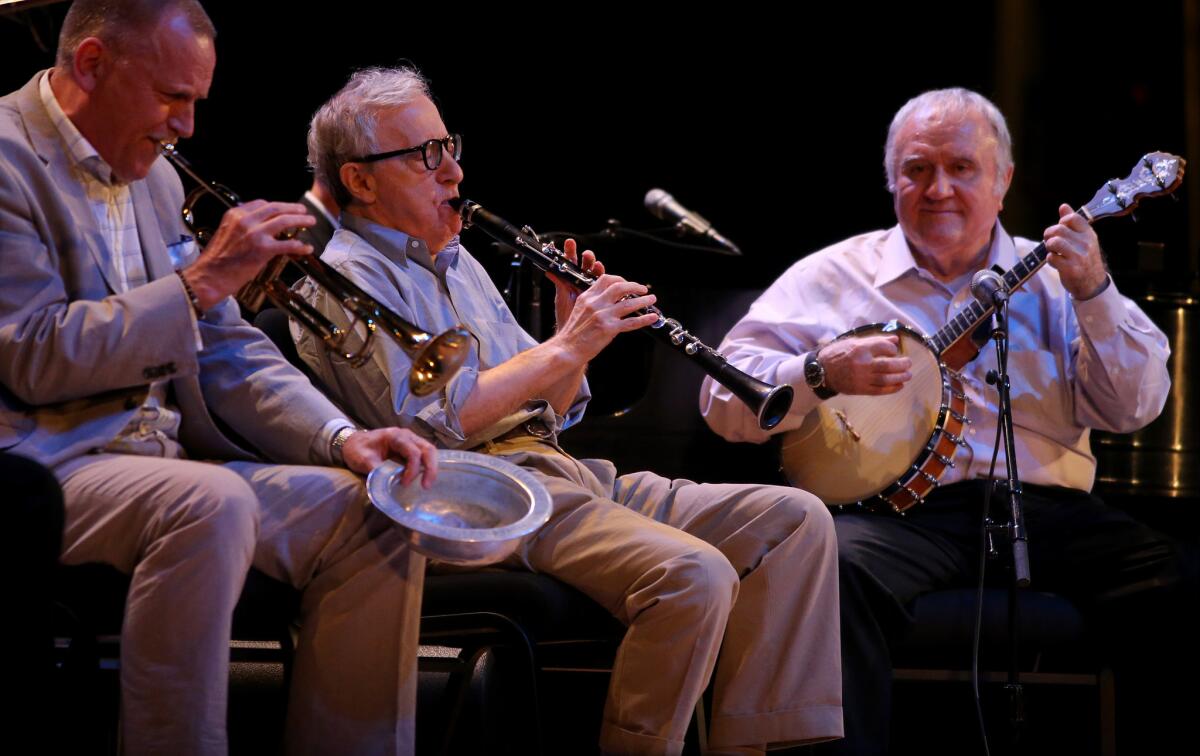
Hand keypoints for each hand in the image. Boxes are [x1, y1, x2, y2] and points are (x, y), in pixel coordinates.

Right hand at [181, 200, 315, 309]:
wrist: (208, 276)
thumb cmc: (216, 261)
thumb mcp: (226, 233)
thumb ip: (242, 227)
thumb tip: (261, 228)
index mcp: (235, 214)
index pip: (261, 204)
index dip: (277, 206)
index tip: (285, 209)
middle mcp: (245, 220)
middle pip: (276, 208)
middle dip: (293, 208)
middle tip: (303, 212)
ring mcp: (255, 234)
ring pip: (284, 221)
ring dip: (300, 220)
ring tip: (309, 222)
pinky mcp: (262, 249)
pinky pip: (287, 244)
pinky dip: (300, 246)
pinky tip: (306, 248)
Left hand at [341, 428, 438, 488]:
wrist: (351, 442)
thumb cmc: (357, 449)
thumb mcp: (363, 459)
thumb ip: (376, 470)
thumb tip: (388, 484)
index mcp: (395, 436)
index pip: (412, 451)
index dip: (412, 469)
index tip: (405, 484)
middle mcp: (407, 436)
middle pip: (428, 449)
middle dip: (430, 468)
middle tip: (426, 486)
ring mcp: (410, 440)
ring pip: (429, 451)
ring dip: (431, 468)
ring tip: (426, 484)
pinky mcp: (410, 448)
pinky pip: (424, 455)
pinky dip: (426, 467)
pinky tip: (422, 478)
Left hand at [551, 238, 604, 325]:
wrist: (575, 334)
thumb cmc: (566, 316)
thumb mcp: (561, 298)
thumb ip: (559, 284)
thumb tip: (549, 271)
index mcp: (571, 280)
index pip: (571, 263)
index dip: (571, 252)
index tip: (570, 242)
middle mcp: (582, 281)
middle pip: (586, 265)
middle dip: (588, 257)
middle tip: (587, 254)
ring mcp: (593, 288)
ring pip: (597, 273)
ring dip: (597, 267)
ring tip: (597, 265)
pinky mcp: (602, 296)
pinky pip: (607, 286)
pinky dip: (608, 281)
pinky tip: (607, 278)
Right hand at [551, 273, 658, 363]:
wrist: (567, 349)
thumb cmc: (573, 333)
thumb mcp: (579, 310)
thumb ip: (594, 302)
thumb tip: (611, 298)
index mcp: (587, 297)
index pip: (606, 279)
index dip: (621, 279)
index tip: (628, 284)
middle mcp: (595, 304)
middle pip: (620, 287)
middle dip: (635, 286)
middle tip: (643, 290)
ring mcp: (603, 316)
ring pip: (629, 303)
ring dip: (643, 301)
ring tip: (652, 300)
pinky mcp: (609, 329)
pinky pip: (631, 322)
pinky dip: (644, 319)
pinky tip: (652, 317)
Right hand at [819, 335, 912, 394]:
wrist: (821, 371)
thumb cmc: (838, 354)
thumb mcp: (853, 342)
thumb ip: (874, 341)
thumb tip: (895, 340)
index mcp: (859, 349)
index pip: (884, 347)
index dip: (892, 348)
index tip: (894, 350)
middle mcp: (862, 364)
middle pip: (888, 365)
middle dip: (902, 364)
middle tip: (908, 363)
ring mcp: (861, 378)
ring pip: (886, 378)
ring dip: (900, 377)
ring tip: (908, 375)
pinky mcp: (860, 389)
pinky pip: (880, 390)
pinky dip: (892, 388)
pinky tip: (900, 385)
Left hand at [1043, 204, 1107, 298]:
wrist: (1092, 283)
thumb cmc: (1084, 258)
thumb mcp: (1083, 239)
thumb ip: (1072, 222)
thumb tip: (1063, 206)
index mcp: (1089, 234)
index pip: (1071, 218)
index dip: (1060, 222)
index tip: (1060, 231)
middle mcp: (1086, 243)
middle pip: (1058, 229)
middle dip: (1049, 235)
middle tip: (1051, 242)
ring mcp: (1079, 256)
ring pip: (1054, 242)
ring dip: (1049, 247)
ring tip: (1054, 251)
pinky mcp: (1071, 269)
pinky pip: (1051, 258)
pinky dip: (1050, 260)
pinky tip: (1056, 262)